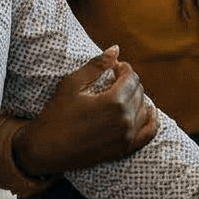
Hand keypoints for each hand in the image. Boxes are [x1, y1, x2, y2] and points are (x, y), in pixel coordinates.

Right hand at [16, 49, 159, 175]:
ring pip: (145, 109)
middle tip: (115, 80)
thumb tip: (116, 49)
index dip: (123, 68)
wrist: (45, 149)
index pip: (131, 77)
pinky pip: (149, 133)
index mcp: (114, 101)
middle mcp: (125, 120)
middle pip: (139, 92)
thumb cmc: (56, 114)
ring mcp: (126, 137)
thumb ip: (97, 65)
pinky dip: (152, 120)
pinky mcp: (124, 149)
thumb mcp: (72, 84)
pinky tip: (148, 111)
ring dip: (137, 98)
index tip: (114, 68)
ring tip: (124, 94)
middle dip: (129, 82)